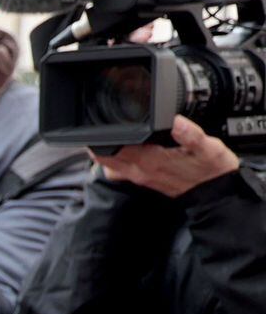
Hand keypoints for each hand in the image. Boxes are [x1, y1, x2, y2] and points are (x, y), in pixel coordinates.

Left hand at [92, 115, 240, 197]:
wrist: (217, 192)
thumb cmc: (212, 169)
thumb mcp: (208, 148)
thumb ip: (191, 135)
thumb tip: (177, 121)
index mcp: (150, 160)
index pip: (114, 149)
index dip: (102, 137)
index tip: (99, 122)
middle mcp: (140, 171)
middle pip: (105, 159)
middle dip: (98, 144)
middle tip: (97, 126)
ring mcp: (141, 177)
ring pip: (110, 166)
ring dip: (104, 153)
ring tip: (107, 136)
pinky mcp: (145, 180)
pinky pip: (121, 171)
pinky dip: (115, 161)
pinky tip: (122, 149)